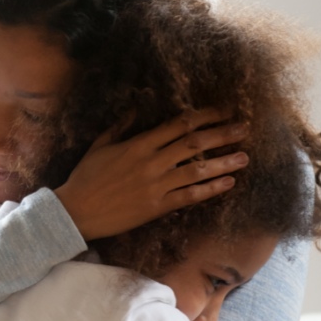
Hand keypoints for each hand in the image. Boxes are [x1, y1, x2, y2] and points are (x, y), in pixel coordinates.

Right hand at [53, 108, 248, 240]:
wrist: (76, 212)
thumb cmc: (85, 178)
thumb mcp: (100, 146)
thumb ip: (121, 127)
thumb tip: (136, 108)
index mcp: (138, 144)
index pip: (178, 124)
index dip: (204, 115)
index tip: (223, 110)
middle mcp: (151, 162)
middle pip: (194, 143)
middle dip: (222, 134)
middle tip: (244, 128)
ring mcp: (156, 185)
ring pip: (197, 170)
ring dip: (224, 162)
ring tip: (244, 156)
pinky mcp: (157, 207)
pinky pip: (190, 196)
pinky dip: (211, 188)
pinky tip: (228, 182)